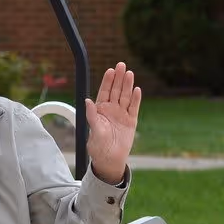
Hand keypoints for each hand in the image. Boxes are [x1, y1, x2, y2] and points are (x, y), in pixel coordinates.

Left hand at [87, 63, 140, 184]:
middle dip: (118, 78)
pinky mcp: (131, 121)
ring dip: (128, 85)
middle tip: (121, 65)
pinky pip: (133, 108)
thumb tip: (87, 101)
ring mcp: (122, 115)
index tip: (110, 70)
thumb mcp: (94, 130)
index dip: (107, 81)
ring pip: (125, 97)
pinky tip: (137, 90)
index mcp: (100, 110)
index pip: (105, 92)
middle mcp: (111, 110)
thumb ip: (92, 115)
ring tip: (130, 73)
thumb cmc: (98, 146)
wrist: (110, 159)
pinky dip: (135, 99)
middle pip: (116, 91)